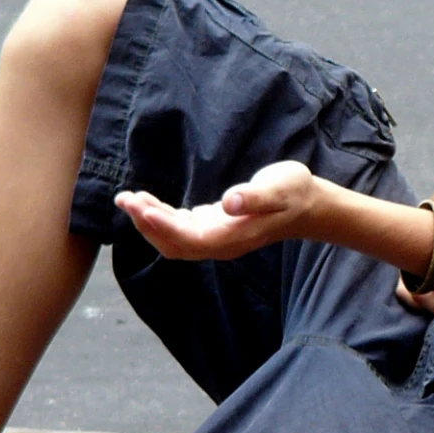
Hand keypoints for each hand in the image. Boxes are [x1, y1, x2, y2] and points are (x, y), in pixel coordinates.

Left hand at [115, 160, 321, 261]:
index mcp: (233, 237)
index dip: (164, 226)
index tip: (142, 207)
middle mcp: (221, 244)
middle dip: (147, 224)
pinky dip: (160, 218)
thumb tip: (229, 202)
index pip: (190, 238)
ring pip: (173, 239)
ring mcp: (217, 238)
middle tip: (125, 198)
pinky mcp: (214, 228)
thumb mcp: (279, 188)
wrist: (309, 206)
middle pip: (174, 244)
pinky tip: (148, 203)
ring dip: (149, 221)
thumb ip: (254, 196)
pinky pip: (180, 230)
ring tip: (128, 198)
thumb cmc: (294, 193)